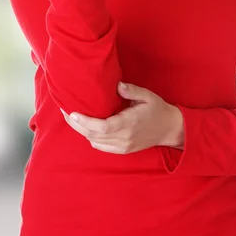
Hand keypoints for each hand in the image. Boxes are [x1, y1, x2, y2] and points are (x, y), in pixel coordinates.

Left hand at [60, 82, 184, 153]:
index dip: (84, 122)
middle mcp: (124, 138)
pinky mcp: (123, 150)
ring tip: (72, 118)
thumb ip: (131, 90)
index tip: (71, 113)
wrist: (169, 129)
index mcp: (129, 123)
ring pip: (95, 142)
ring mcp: (123, 146)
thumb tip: (116, 85)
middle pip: (93, 135)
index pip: (101, 126)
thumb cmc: (157, 109)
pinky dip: (91, 137)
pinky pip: (101, 147)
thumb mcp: (147, 95)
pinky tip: (86, 127)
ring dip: (82, 131)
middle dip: (76, 125)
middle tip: (65, 112)